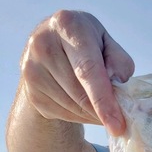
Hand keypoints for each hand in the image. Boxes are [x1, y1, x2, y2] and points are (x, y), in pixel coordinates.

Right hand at [20, 10, 134, 134]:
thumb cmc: (87, 44)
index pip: (87, 70)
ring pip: (73, 108)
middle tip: (119, 117)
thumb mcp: (108, 43)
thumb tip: (116, 85)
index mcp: (67, 25)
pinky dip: (81, 116)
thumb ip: (119, 62)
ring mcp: (32, 69)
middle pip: (81, 94)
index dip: (103, 100)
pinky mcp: (31, 91)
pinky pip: (64, 115)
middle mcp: (43, 44)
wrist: (52, 45)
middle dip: (103, 111)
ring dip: (93, 115)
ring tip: (100, 105)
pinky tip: (84, 104)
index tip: (117, 126)